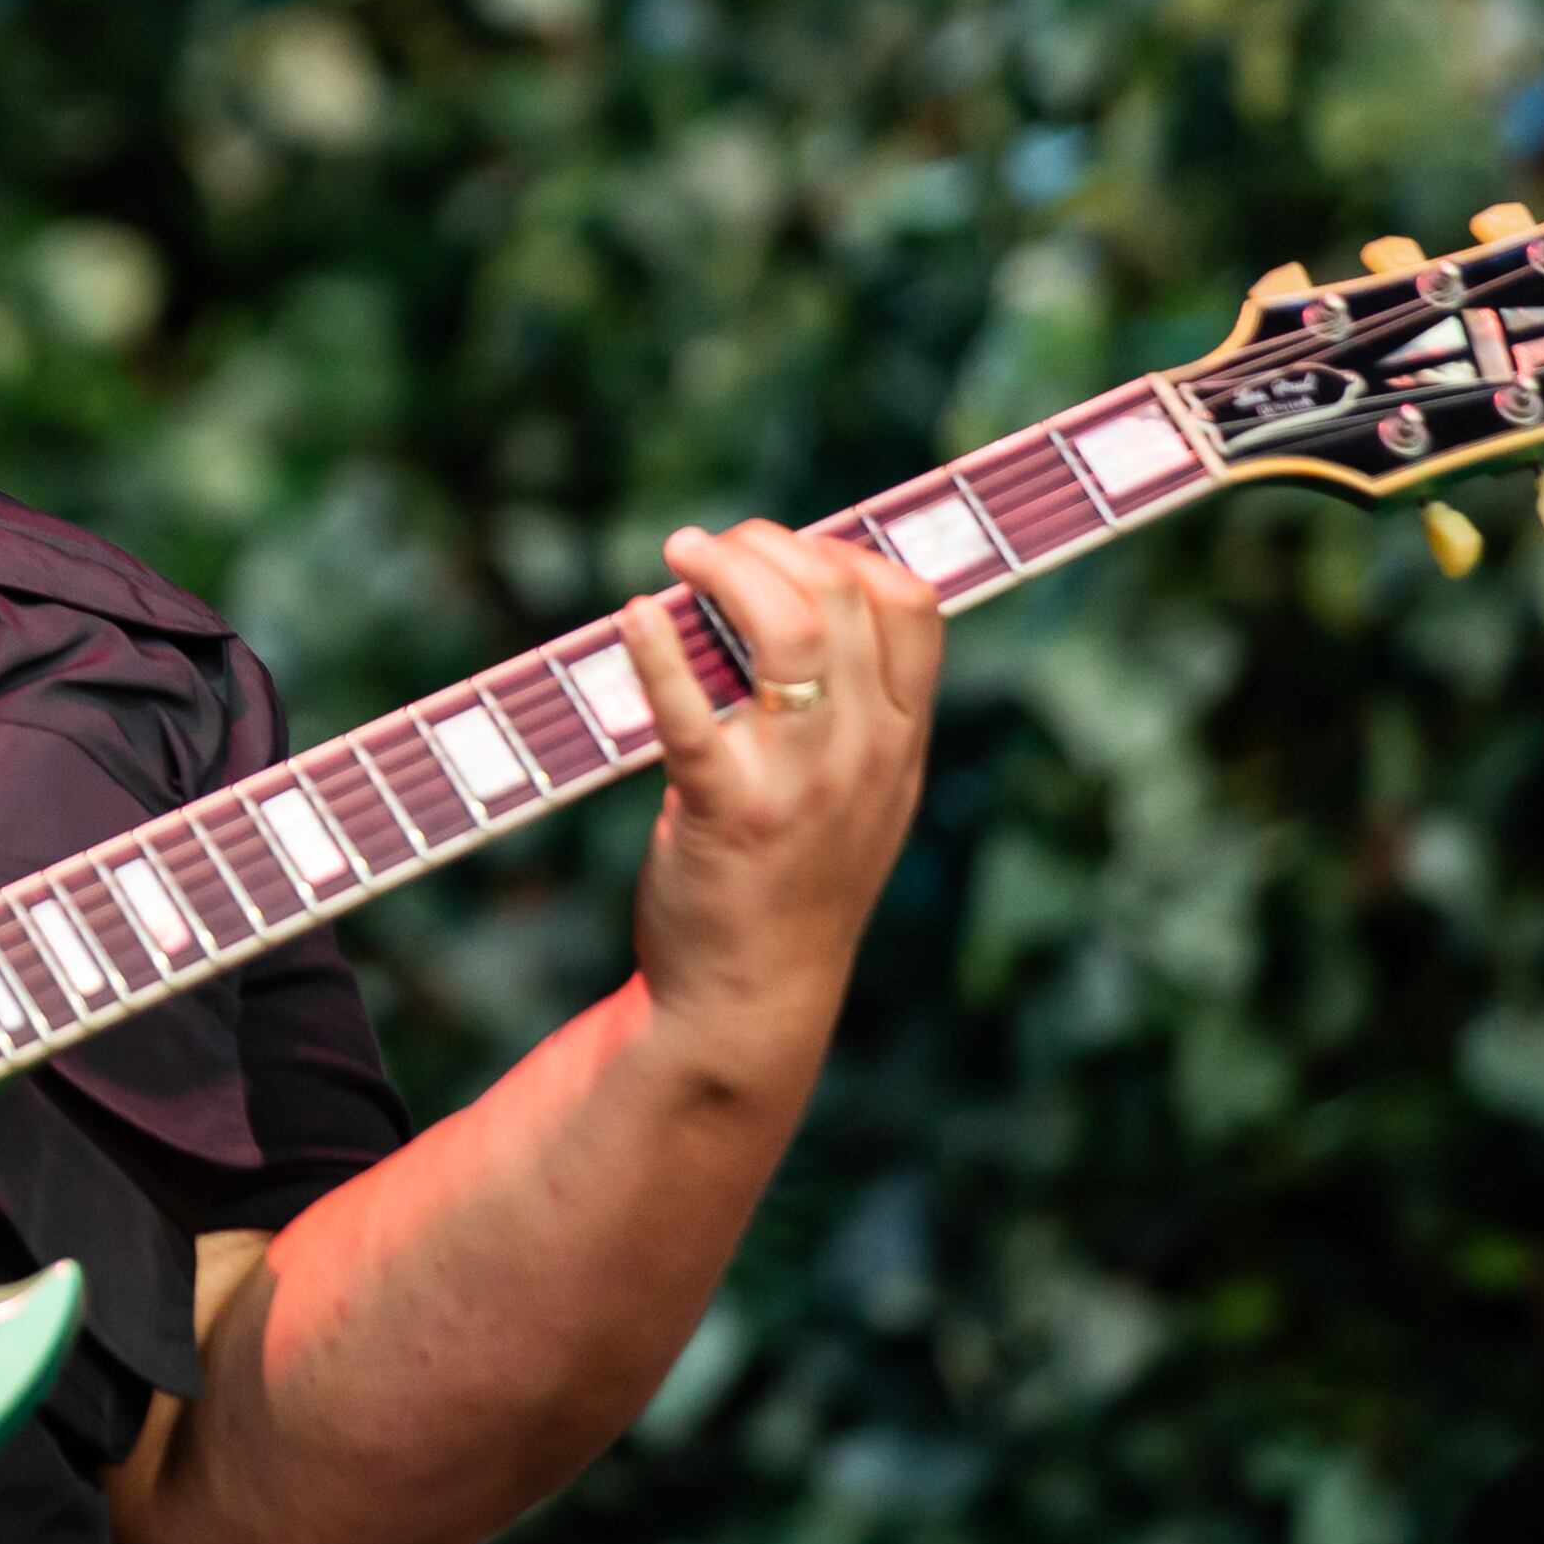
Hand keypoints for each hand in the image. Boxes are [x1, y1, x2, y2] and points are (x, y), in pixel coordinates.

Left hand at [617, 520, 943, 1055]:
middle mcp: (863, 752)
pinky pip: (692, 713)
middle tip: (706, 547)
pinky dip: (657, 653)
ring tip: (678, 553)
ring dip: (726, 568)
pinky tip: (631, 618)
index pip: (911, 605)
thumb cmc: (792, 883)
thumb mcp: (860, 795)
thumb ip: (851, 710)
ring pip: (788, 628)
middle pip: (842, 595)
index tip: (785, 549)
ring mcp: (799, 781)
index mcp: (899, 740)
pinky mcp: (725, 810)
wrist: (753, 998)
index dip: (846, 550)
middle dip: (769, 544)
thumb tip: (796, 597)